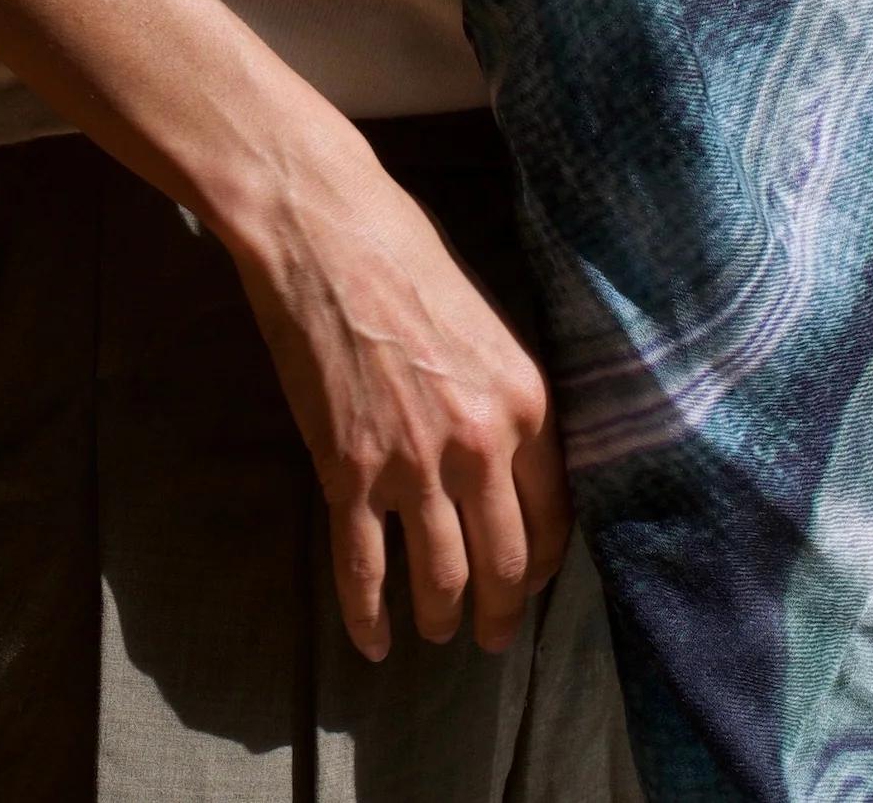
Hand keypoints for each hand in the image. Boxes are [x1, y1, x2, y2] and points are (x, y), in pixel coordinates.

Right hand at [224, 123, 572, 661]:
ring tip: (436, 632)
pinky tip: (372, 643)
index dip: (539, 566)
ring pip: (439, 576)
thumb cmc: (402, 252)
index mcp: (525, 402)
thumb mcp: (485, 322)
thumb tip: (509, 456)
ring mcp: (409, 463)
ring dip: (440, 616)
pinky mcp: (345, 470)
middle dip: (498, 612)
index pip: (553, 519)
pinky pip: (363, 567)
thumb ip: (503, 396)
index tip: (525, 584)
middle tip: (489, 635)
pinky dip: (367, 616)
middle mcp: (478, 444)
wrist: (320, 229)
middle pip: (502, 563)